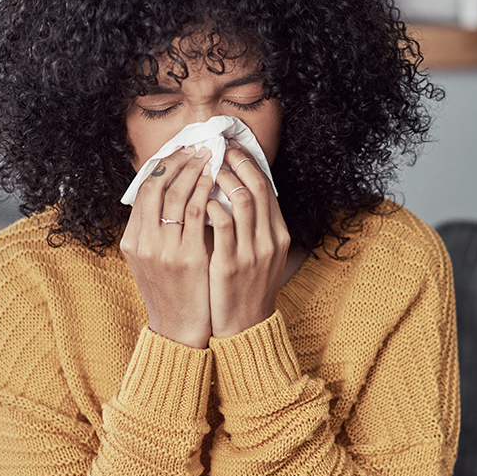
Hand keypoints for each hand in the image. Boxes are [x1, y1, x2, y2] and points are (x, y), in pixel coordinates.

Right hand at [119, 146, 215, 347]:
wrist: (178, 330)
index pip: (142, 190)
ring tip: (210, 157)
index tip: (180, 152)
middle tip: (197, 147)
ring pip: (175, 195)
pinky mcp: (187, 258)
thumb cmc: (171, 292)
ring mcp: (163, 250)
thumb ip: (153, 231)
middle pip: (155, 187)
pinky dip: (205, 192)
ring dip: (194, 171)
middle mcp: (143, 243)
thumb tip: (168, 195)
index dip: (162, 166)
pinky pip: (195, 214)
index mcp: (132, 241)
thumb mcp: (151, 261)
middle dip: (178, 162)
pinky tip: (216, 182)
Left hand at [206, 141, 291, 337]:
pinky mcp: (230, 265)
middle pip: (257, 186)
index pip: (267, 186)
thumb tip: (237, 193)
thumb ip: (254, 227)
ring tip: (205, 170)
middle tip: (216, 149)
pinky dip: (211, 207)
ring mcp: (252, 252)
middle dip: (236, 162)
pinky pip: (222, 226)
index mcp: (278, 234)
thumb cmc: (246, 287)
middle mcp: (270, 240)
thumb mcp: (261, 255)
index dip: (249, 162)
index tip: (231, 148)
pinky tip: (198, 202)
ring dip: (222, 179)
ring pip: (242, 200)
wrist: (245, 327)